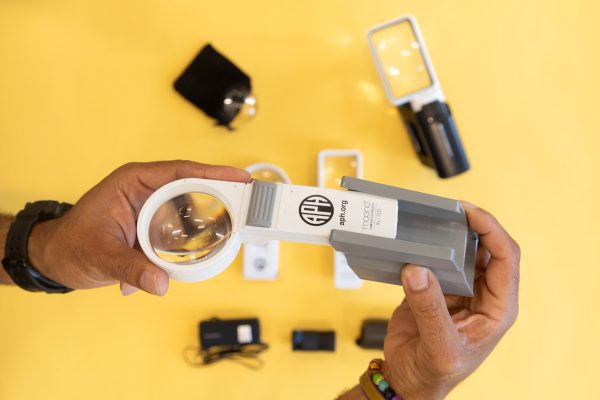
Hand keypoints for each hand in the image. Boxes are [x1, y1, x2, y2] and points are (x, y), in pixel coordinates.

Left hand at [27, 161, 250, 295]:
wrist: (58, 259)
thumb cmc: (71, 246)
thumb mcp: (101, 256)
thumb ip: (131, 268)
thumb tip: (161, 283)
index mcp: (134, 182)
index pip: (180, 171)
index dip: (213, 173)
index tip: (239, 178)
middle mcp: (146, 190)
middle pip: (193, 187)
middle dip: (222, 194)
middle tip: (250, 203)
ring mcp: (152, 207)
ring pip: (191, 208)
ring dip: (210, 219)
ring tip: (235, 227)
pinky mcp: (155, 226)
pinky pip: (183, 228)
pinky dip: (196, 239)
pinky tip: (209, 248)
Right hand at [382, 202, 520, 398]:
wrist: (408, 379)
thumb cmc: (434, 373)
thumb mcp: (440, 347)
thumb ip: (430, 309)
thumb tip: (418, 271)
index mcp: (497, 309)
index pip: (505, 259)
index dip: (492, 231)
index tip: (470, 214)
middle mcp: (481, 295)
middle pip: (486, 248)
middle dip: (472, 226)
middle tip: (449, 208)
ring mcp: (458, 289)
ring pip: (461, 251)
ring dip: (449, 234)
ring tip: (433, 217)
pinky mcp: (434, 288)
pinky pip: (434, 259)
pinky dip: (426, 247)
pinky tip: (415, 238)